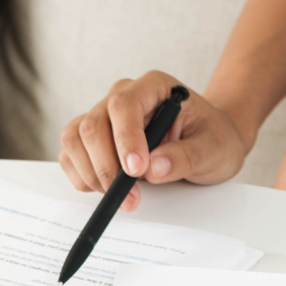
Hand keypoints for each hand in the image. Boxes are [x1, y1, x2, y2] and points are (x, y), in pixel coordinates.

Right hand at [59, 70, 249, 211]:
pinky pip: (71, 156)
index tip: (136, 170)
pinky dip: (83, 178)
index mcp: (154, 86)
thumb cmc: (212, 138)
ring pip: (75, 138)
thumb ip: (187, 156)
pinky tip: (109, 190)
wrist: (208, 143)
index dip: (125, 137)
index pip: (125, 104)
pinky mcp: (93, 140)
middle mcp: (123, 96)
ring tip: (124, 196)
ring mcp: (104, 116)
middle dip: (107, 166)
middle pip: (93, 124)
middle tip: (132, 198)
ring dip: (93, 174)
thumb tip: (154, 168)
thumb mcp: (214, 148)